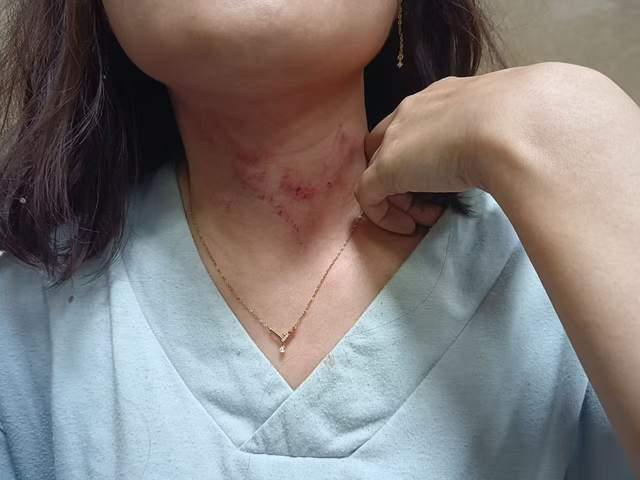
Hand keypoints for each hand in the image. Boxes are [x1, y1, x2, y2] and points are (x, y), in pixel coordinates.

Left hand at [354, 61, 639, 233]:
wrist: (518, 122)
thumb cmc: (528, 119)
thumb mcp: (517, 121)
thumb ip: (506, 132)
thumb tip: (528, 151)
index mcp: (446, 94)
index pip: (419, 122)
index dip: (427, 153)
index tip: (452, 178)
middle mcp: (413, 109)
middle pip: (388, 144)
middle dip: (404, 174)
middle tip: (431, 201)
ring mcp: (395, 139)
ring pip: (377, 170)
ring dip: (399, 197)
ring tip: (428, 217)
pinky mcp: (384, 169)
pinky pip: (367, 197)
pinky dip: (383, 217)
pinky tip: (410, 230)